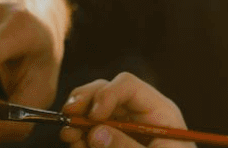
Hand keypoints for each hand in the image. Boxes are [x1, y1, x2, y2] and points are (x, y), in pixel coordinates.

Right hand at [59, 73, 192, 147]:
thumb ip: (127, 147)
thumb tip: (96, 133)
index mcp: (159, 112)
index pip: (128, 86)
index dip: (106, 94)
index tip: (93, 116)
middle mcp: (138, 114)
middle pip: (105, 91)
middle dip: (84, 101)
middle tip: (68, 116)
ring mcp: (123, 127)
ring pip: (92, 110)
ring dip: (77, 120)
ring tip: (69, 136)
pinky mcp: (112, 141)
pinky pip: (89, 132)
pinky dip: (78, 137)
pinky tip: (75, 145)